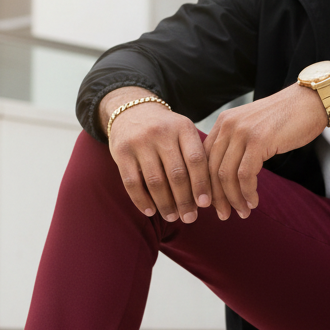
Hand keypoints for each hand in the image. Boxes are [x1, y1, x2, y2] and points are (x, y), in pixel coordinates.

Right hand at [102, 90, 210, 222]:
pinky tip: (150, 211)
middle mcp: (161, 132)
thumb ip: (196, 158)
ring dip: (165, 204)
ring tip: (173, 217)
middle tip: (190, 218)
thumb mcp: (184, 133)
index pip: (196, 160)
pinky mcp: (121, 151)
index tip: (205, 205)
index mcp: (183, 128)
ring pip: (155, 181)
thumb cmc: (166, 131)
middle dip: (185, 200)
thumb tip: (208, 198)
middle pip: (177, 174)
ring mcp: (140, 141)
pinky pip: (132, 182)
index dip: (202, 184)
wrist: (131, 111)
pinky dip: (142, 200)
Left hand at [204, 84, 326, 219]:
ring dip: (233, 199)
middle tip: (223, 215)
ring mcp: (242, 132)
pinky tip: (253, 202)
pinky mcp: (258, 141)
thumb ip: (238, 145)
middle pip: (211, 169)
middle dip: (216, 197)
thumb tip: (228, 175)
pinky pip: (245, 175)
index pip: (204, 158)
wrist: (310, 102)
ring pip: (226, 175)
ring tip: (242, 212)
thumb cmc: (286, 119)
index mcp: (224, 123)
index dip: (205, 184)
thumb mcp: (254, 128)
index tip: (212, 203)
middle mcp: (228, 125)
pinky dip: (247, 193)